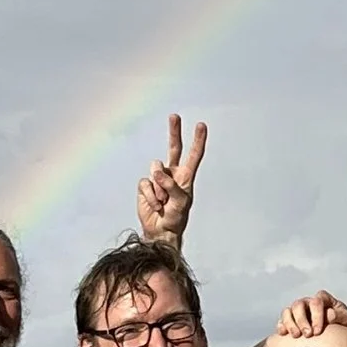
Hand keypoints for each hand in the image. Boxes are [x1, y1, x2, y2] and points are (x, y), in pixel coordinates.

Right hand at [135, 113, 206, 245]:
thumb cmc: (176, 217)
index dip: (197, 141)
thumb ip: (171, 186)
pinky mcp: (146, 185)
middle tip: (174, 116)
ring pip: (156, 169)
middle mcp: (172, 174)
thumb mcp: (181, 202)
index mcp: (186, 177)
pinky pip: (145, 183)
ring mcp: (158, 179)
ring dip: (159, 188)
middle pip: (173, 148)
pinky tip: (155, 205)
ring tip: (163, 202)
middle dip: (174, 132)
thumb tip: (158, 174)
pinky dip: (150, 196)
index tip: (201, 126)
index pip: (193, 155)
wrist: (160, 230)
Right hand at [274, 287, 346, 338]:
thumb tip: (330, 315)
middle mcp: (308, 303)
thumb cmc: (343, 325)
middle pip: (299, 305)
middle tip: (308, 334)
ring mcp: (297, 311)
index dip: (316, 315)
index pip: (317, 301)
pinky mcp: (289, 321)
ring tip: (297, 336)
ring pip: (288, 311)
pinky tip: (284, 334)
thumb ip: (340, 315)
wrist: (337, 337)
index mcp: (323, 299)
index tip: (318, 331)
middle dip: (302, 320)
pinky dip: (282, 326)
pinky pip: (281, 321)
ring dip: (290, 323)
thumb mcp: (345, 320)